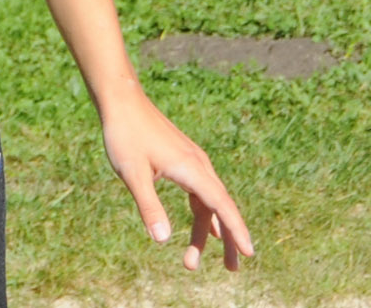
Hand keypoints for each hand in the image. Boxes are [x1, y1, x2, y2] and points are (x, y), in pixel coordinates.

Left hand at [101, 90, 253, 271]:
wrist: (121, 100)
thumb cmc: (125, 134)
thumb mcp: (132, 173)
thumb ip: (149, 206)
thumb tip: (162, 240)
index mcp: (191, 168)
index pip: (221, 205)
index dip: (235, 230)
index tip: (248, 253)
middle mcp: (198, 165)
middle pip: (221, 207)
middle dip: (227, 238)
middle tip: (231, 270)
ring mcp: (193, 161)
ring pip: (209, 202)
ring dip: (207, 230)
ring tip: (195, 260)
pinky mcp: (184, 160)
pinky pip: (201, 193)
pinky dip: (203, 214)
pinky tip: (206, 230)